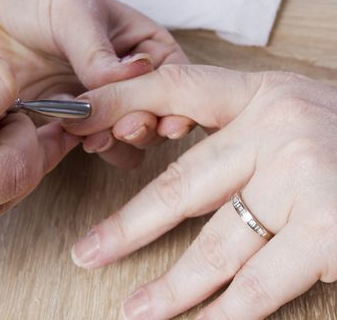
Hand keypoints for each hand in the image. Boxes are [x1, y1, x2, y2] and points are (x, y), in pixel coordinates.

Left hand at [0, 0, 192, 167]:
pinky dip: (78, 148)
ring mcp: (99, 107)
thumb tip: (129, 76)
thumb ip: (98, 49)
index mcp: (143, 50)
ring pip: (125, 143)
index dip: (174, 104)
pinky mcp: (68, 125)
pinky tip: (64, 135)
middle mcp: (127, 84)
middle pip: (154, 120)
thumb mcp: (71, 9)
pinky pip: (84, 147)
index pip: (173, 83)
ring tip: (94, 136)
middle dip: (142, 129)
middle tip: (122, 129)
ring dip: (114, 145)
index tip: (165, 120)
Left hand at [64, 65, 336, 318]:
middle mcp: (282, 131)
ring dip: (173, 286)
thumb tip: (171, 153)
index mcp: (266, 97)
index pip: (177, 89)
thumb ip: (241, 138)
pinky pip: (263, 284)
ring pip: (218, 245)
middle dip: (130, 226)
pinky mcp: (333, 232)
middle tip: (88, 252)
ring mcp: (308, 181)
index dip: (121, 103)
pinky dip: (228, 312)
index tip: (77, 121)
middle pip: (185, 186)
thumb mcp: (296, 119)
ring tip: (135, 310)